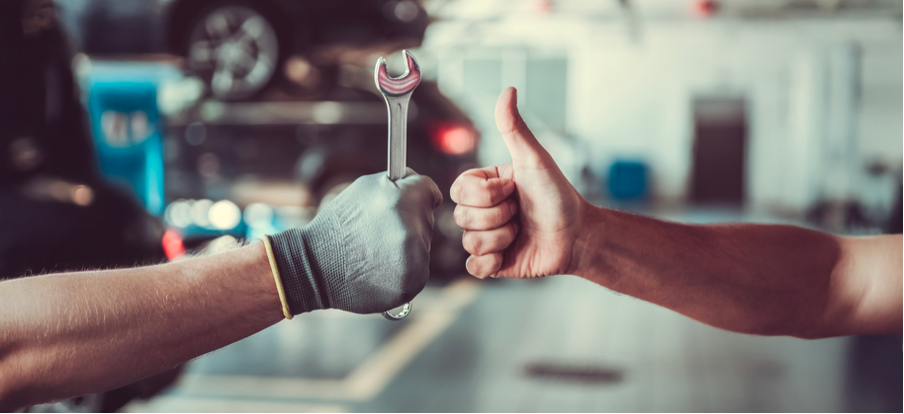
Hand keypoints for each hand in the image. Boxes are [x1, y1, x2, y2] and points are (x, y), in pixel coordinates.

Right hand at [270, 170, 441, 313]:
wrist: (316, 267)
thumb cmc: (339, 225)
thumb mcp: (364, 189)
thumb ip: (398, 183)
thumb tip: (422, 184)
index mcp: (402, 200)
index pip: (430, 190)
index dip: (418, 195)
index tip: (408, 202)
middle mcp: (412, 229)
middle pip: (427, 218)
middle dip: (409, 221)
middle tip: (379, 231)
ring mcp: (415, 259)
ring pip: (423, 245)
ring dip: (407, 246)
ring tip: (377, 250)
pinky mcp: (413, 282)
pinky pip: (419, 268)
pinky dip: (404, 268)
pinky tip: (380, 268)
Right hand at [451, 88, 587, 278]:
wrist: (577, 235)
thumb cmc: (558, 195)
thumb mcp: (534, 159)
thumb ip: (514, 128)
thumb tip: (508, 91)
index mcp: (485, 185)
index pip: (459, 189)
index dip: (486, 194)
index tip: (512, 189)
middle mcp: (481, 211)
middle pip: (461, 217)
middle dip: (498, 216)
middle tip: (520, 211)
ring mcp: (486, 238)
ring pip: (469, 242)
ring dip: (502, 237)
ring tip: (521, 230)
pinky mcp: (492, 263)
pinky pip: (473, 267)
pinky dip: (493, 261)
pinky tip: (511, 252)